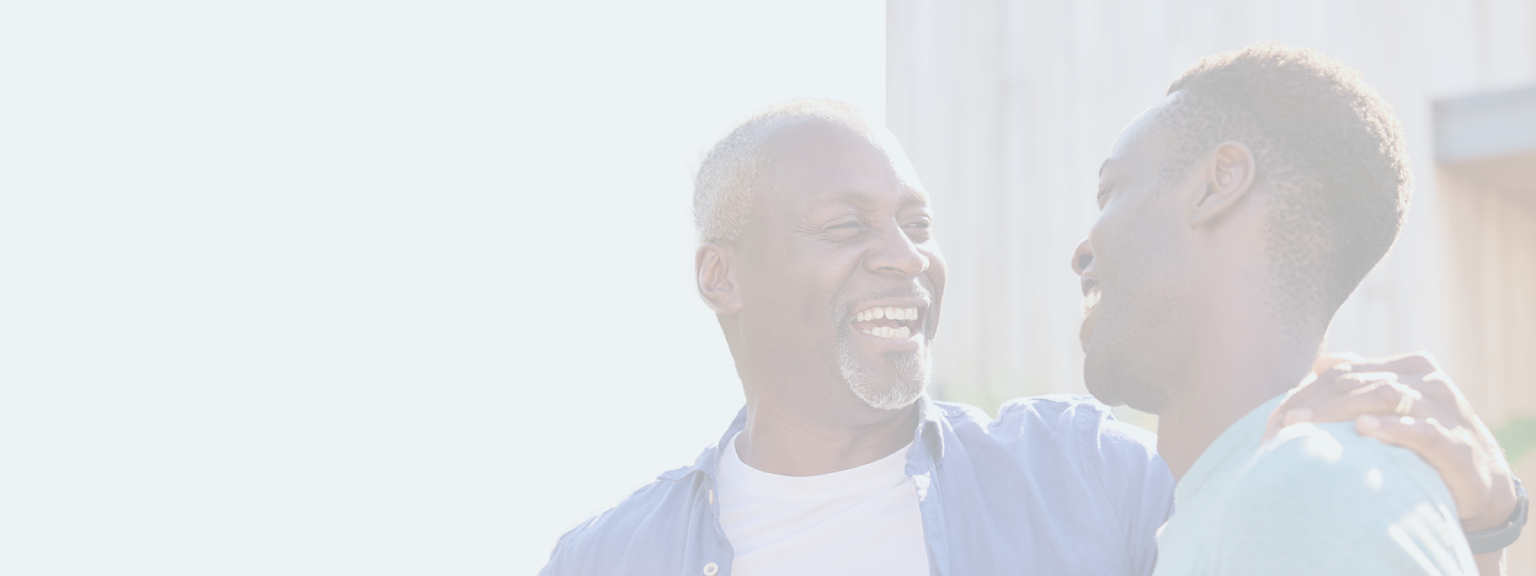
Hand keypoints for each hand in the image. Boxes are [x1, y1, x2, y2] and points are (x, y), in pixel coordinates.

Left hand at [1264, 352, 1518, 532]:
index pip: (1345, 372)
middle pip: (1357, 383)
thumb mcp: (1396, 409)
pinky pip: (1421, 431)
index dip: (1305, 393)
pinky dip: (1391, 429)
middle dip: (1312, 404)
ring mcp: (1445, 409)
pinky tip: (1362, 430)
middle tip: (1277, 427)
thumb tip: (1319, 364)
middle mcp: (1428, 380)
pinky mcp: (1457, 443)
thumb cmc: (1426, 442)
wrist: (1482, 481)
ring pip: (1384, 397)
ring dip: (1337, 411)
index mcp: (1410, 366)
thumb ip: (1361, 385)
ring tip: (1303, 426)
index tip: (1273, 420)